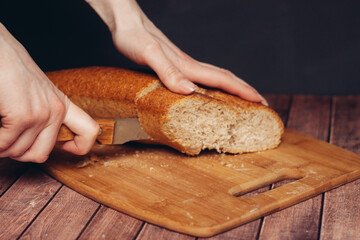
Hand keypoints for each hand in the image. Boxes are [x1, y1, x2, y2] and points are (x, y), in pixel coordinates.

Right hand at [0, 23, 98, 162]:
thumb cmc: (9, 68)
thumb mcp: (35, 93)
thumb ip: (41, 113)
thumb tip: (29, 141)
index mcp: (61, 104)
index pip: (90, 132)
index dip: (80, 147)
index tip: (65, 148)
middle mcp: (56, 110)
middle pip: (41, 154)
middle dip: (19, 153)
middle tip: (6, 139)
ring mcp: (42, 113)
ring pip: (20, 152)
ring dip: (3, 146)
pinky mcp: (23, 115)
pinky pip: (4, 145)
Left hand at [86, 0, 267, 104]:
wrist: (125, 21)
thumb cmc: (133, 36)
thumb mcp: (148, 54)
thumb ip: (168, 71)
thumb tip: (190, 90)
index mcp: (187, 65)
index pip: (222, 79)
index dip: (242, 91)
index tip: (261, 102)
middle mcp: (189, 65)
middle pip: (224, 78)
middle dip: (244, 91)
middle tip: (261, 105)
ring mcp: (182, 64)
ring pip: (214, 78)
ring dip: (232, 89)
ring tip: (243, 102)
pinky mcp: (174, 65)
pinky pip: (200, 78)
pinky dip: (212, 87)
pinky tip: (208, 93)